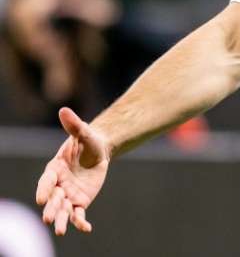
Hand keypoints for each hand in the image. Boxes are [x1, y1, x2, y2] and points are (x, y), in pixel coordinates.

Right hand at [36, 107, 110, 234]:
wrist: (98, 150)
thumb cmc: (88, 141)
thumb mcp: (83, 133)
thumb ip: (74, 125)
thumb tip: (64, 110)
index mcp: (54, 168)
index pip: (46, 181)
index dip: (43, 189)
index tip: (40, 198)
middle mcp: (58, 184)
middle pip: (52, 199)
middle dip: (49, 208)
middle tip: (47, 219)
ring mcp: (68, 194)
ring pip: (62, 210)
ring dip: (60, 220)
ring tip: (59, 231)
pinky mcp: (80, 201)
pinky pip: (78, 213)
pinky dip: (80, 222)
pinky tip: (86, 228)